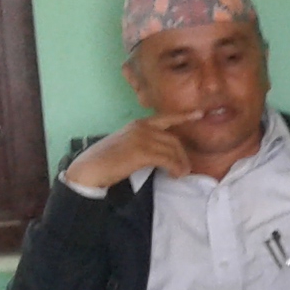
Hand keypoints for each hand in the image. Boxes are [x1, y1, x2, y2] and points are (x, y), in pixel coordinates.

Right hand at [62, 111, 202, 189]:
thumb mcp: (127, 145)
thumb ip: (143, 143)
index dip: (183, 116)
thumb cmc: (107, 160)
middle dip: (182, 155)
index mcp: (138, 124)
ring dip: (180, 165)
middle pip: (173, 139)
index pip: (165, 117)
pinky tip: (173, 175)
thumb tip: (162, 153)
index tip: (199, 114)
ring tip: (179, 175)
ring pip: (172, 150)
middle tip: (185, 169)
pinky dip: (174, 168)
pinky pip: (167, 159)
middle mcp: (141, 127)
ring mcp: (141, 138)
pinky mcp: (141, 152)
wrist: (91, 168)